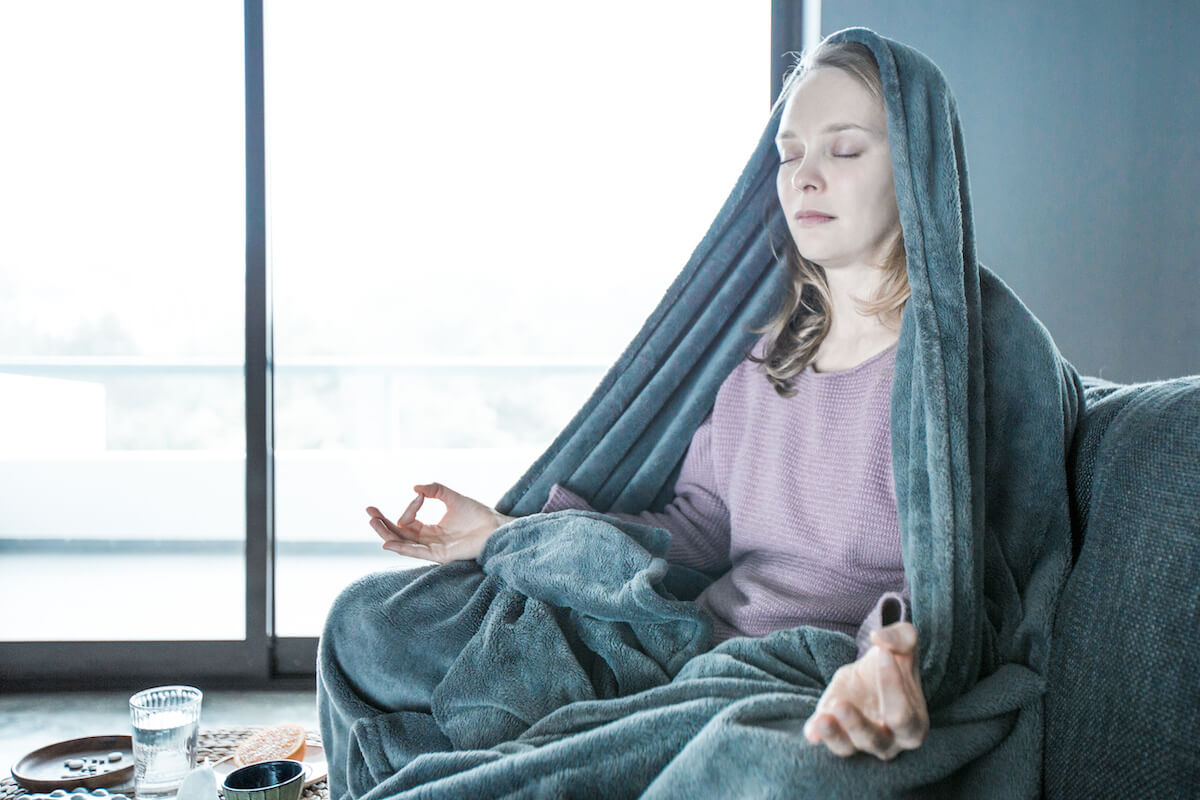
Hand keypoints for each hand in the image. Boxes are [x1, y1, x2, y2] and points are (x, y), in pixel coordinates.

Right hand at [366, 482, 515, 562]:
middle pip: (399, 534)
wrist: (496, 526)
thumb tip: (415, 488)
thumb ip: (435, 490)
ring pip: (404, 543)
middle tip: (368, 512)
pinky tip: (387, 542)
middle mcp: (429, 541)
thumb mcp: (452, 497)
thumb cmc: (478, 514)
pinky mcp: (440, 556)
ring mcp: (433, 549)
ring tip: (372, 522)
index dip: (409, 508)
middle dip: (383, 524)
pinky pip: (417, 552)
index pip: (409, 521)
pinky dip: (401, 548)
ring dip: (387, 533)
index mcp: (431, 529)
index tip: (419, 496)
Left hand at [803, 622, 927, 760]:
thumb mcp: (905, 640)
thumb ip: (901, 637)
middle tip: (840, 704)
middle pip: (875, 741)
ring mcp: (860, 739)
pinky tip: (811, 729)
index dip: (893, 687)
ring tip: (821, 719)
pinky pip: (825, 740)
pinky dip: (816, 735)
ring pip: (847, 747)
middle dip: (857, 725)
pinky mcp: (836, 731)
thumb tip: (879, 638)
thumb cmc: (896, 658)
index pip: (903, 716)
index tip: (883, 654)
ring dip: (833, 734)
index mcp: (913, 723)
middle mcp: (889, 740)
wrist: (872, 668)